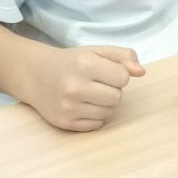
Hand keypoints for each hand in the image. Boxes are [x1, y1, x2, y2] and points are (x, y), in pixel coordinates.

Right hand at [22, 45, 144, 131]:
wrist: (35, 75)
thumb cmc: (71, 62)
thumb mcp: (96, 51)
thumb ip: (123, 56)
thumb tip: (142, 72)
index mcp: (84, 64)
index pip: (124, 77)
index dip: (118, 74)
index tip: (105, 72)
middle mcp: (75, 87)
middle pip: (117, 97)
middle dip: (111, 90)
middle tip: (96, 84)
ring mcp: (69, 107)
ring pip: (108, 113)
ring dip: (104, 104)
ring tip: (89, 94)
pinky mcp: (65, 123)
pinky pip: (97, 125)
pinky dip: (94, 117)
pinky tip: (82, 105)